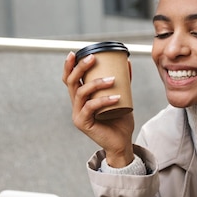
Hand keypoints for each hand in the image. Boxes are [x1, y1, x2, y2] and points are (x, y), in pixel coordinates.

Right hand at [62, 52, 134, 166]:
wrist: (122, 142)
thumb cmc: (120, 120)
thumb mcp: (121, 97)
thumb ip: (122, 82)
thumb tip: (127, 62)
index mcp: (81, 98)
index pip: (70, 79)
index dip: (69, 66)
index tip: (75, 53)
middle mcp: (76, 105)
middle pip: (71, 82)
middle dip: (80, 67)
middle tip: (93, 58)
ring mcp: (78, 115)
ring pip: (81, 93)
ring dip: (96, 83)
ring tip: (112, 79)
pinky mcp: (83, 124)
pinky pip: (90, 108)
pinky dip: (103, 101)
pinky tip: (116, 97)